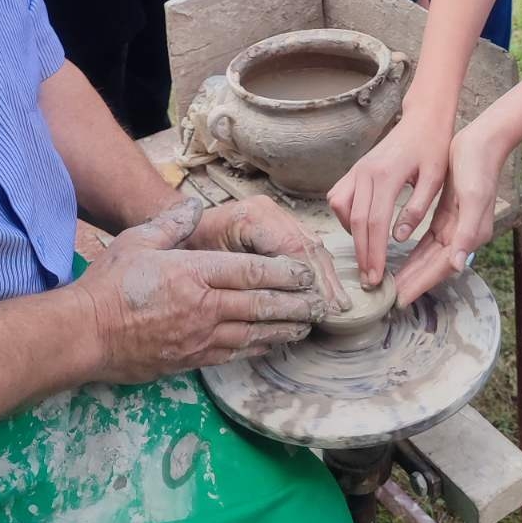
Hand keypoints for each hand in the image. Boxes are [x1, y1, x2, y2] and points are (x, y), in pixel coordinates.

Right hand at [75, 200, 327, 377]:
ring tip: (307, 326)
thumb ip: (173, 224)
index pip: (252, 272)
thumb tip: (195, 205)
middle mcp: (204, 306)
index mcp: (195, 273)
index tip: (307, 272)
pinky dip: (258, 349)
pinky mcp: (190, 359)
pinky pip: (234, 354)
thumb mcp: (140, 240)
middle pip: (261, 305)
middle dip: (295, 304)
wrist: (85, 334)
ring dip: (283, 329)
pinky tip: (271, 345)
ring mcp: (199, 337)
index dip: (285, 273)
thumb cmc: (110, 285)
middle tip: (321, 304)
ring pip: (253, 333)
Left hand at [188, 201, 348, 314]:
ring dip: (326, 278)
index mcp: (253, 215)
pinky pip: (305, 248)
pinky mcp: (279, 228)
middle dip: (324, 280)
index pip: (293, 247)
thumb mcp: (207, 260)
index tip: (321, 304)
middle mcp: (269, 212)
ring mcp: (276, 217)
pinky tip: (325, 294)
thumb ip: (244, 273)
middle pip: (307, 246)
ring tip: (337, 307)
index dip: (311, 278)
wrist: (183, 230)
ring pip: (311, 246)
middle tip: (337, 310)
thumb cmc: (190, 248)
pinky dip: (318, 272)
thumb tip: (278, 293)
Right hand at [327, 113, 451, 290]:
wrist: (422, 120)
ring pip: (339, 208)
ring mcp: (356, 170)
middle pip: (355, 221)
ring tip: (368, 252)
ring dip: (351, 232)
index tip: (377, 277)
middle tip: (369, 279)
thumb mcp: (434, 178)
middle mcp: (365, 172)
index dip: (374, 252)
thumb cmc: (433, 148)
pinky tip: (363, 226)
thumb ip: (418, 207)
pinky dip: (345, 215)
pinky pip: (339, 196)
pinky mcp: (355, 170)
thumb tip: (399, 237)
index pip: (375, 222)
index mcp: (386, 175)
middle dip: (361, 253)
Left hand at [389, 119, 503, 305]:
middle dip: (412, 281)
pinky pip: (428, 241)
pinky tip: (402, 259)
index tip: (401, 298)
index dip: (421, 283)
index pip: (441, 267)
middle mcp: (464, 236)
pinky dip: (415, 252)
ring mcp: (456, 226)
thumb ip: (467, 233)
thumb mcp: (474, 198)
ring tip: (391, 284)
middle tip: (388, 296)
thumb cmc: (478, 167)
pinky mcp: (448, 215)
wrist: (483, 141)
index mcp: (471, 235)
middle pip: (433, 265)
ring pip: (428, 255)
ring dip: (411, 270)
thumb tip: (457, 265)